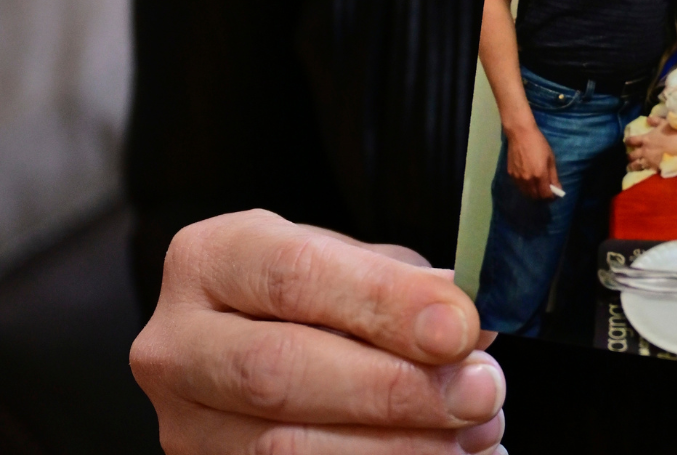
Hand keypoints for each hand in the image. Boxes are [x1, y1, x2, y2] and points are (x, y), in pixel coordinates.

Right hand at [129, 211, 503, 451]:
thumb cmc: (316, 295)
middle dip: (393, 387)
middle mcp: (175, 346)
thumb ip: (407, 288)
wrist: (257, 341)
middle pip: (281, 373)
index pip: (295, 276)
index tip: (461, 327)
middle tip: (482, 391)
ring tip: (476, 433)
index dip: (382, 304)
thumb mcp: (354, 265)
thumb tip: (472, 324)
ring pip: (283, 451)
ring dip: (397, 448)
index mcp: (209, 259)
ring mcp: (182, 428)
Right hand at [505, 122, 559, 200]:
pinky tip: (528, 180)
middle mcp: (528, 180)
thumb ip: (553, 176)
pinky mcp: (511, 175)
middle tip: (546, 191)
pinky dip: (525, 187)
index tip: (554, 195)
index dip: (551, 197)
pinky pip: (519, 187)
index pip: (545, 195)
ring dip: (533, 193)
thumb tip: (557, 189)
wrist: (520, 134)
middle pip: (535, 197)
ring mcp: (518, 178)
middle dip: (542, 197)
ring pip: (526, 194)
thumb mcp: (550, 158)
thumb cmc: (539, 144)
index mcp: (539, 175)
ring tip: (538, 187)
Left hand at [627, 126, 676, 171]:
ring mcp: (649, 161)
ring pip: (635, 165)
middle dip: (629, 156)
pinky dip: (642, 171)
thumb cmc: (673, 132)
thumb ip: (655, 121)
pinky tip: (642, 171)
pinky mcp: (655, 168)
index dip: (628, 141)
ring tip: (631, 167)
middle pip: (631, 155)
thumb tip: (647, 119)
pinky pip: (645, 171)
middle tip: (629, 156)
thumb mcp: (664, 123)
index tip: (626, 141)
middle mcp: (645, 151)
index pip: (632, 140)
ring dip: (632, 166)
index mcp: (646, 139)